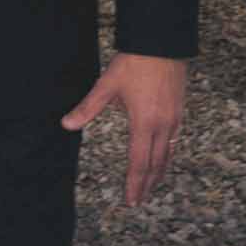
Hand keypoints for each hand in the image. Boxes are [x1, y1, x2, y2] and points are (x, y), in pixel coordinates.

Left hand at [61, 53, 187, 206]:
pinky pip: (174, 142)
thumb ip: (87, 108)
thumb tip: (66, 124)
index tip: (131, 200)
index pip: (138, 162)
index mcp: (144, 122)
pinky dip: (167, 156)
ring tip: (151, 187)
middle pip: (155, 164)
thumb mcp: (106, 85)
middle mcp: (163, 125)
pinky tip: (162, 159)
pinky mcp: (179, 112)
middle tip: (139, 201)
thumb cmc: (134, 63)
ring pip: (168, 154)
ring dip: (159, 173)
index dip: (134, 183)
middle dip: (146, 185)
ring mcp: (174, 119)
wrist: (162, 43)